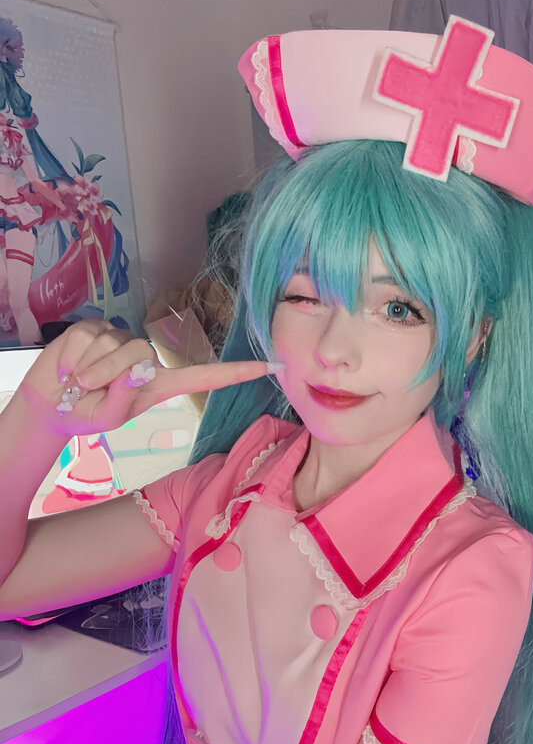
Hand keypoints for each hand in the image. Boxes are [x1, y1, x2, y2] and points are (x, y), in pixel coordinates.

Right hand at [16, 319, 277, 438]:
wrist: (51, 405)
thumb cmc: (87, 414)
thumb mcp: (109, 417)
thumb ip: (124, 396)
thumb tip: (134, 365)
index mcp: (160, 384)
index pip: (206, 376)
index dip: (237, 372)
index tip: (271, 367)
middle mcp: (146, 358)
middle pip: (142, 355)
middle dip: (110, 375)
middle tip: (87, 391)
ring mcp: (121, 338)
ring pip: (115, 346)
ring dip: (90, 370)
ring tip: (78, 383)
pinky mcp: (96, 327)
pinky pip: (89, 339)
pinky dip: (74, 359)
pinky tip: (69, 369)